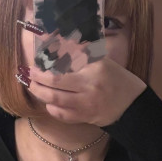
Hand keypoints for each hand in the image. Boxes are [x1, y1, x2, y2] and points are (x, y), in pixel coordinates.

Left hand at [26, 56, 146, 127]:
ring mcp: (86, 104)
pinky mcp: (85, 117)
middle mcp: (89, 86)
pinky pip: (62, 115)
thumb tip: (59, 42)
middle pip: (56, 81)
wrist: (133, 105)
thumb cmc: (117, 79)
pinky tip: (47, 102)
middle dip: (38, 77)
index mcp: (95, 68)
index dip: (48, 60)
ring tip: (31, 85)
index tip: (38, 56)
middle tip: (28, 72)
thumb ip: (81, 54)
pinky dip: (52, 108)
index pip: (67, 61)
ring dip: (39, 92)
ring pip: (55, 99)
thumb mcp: (102, 62)